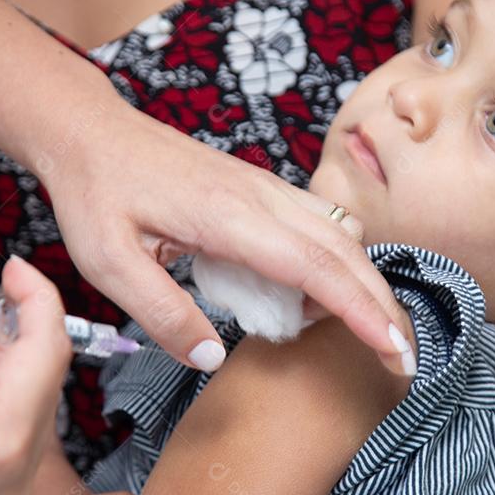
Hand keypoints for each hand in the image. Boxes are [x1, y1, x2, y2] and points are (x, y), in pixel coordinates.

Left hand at [41, 108, 412, 374]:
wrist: (93, 133)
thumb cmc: (97, 194)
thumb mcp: (109, 263)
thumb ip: (162, 314)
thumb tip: (213, 358)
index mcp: (230, 217)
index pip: (317, 267)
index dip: (363, 312)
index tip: (394, 351)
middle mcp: (263, 197)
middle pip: (348, 252)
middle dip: (383, 307)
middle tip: (402, 360)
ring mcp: (268, 189)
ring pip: (343, 236)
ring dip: (364, 284)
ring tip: (360, 333)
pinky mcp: (264, 189)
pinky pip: (322, 224)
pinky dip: (340, 262)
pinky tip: (316, 294)